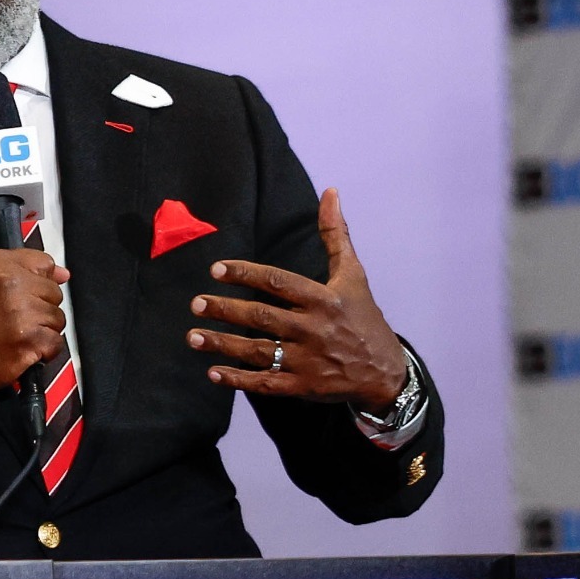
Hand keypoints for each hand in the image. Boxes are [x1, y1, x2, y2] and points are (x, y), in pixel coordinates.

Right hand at [0, 248, 70, 398]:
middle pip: (54, 293)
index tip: (22, 295)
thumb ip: (25, 268)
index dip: (36, 283)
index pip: (44, 264)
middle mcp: (10, 285)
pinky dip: (43, 350)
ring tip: (17, 333)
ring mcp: (21, 312)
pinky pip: (56, 342)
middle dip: (40, 308)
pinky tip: (23, 347)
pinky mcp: (30, 339)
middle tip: (14, 318)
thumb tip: (62, 273)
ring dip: (42, 330)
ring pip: (57, 318)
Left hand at [187, 188, 406, 408]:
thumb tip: (329, 192)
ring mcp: (309, 360)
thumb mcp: (353, 275)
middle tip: (196, 303)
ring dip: (222, 344)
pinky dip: (238, 380)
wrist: (386, 372)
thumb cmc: (363, 318)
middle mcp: (315, 329)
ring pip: (258, 350)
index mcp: (324, 299)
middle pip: (262, 316)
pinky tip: (213, 372)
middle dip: (226, 309)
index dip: (245, 274)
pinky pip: (266, 383)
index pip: (277, 282)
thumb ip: (335, 235)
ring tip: (193, 335)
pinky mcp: (304, 386)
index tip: (216, 269)